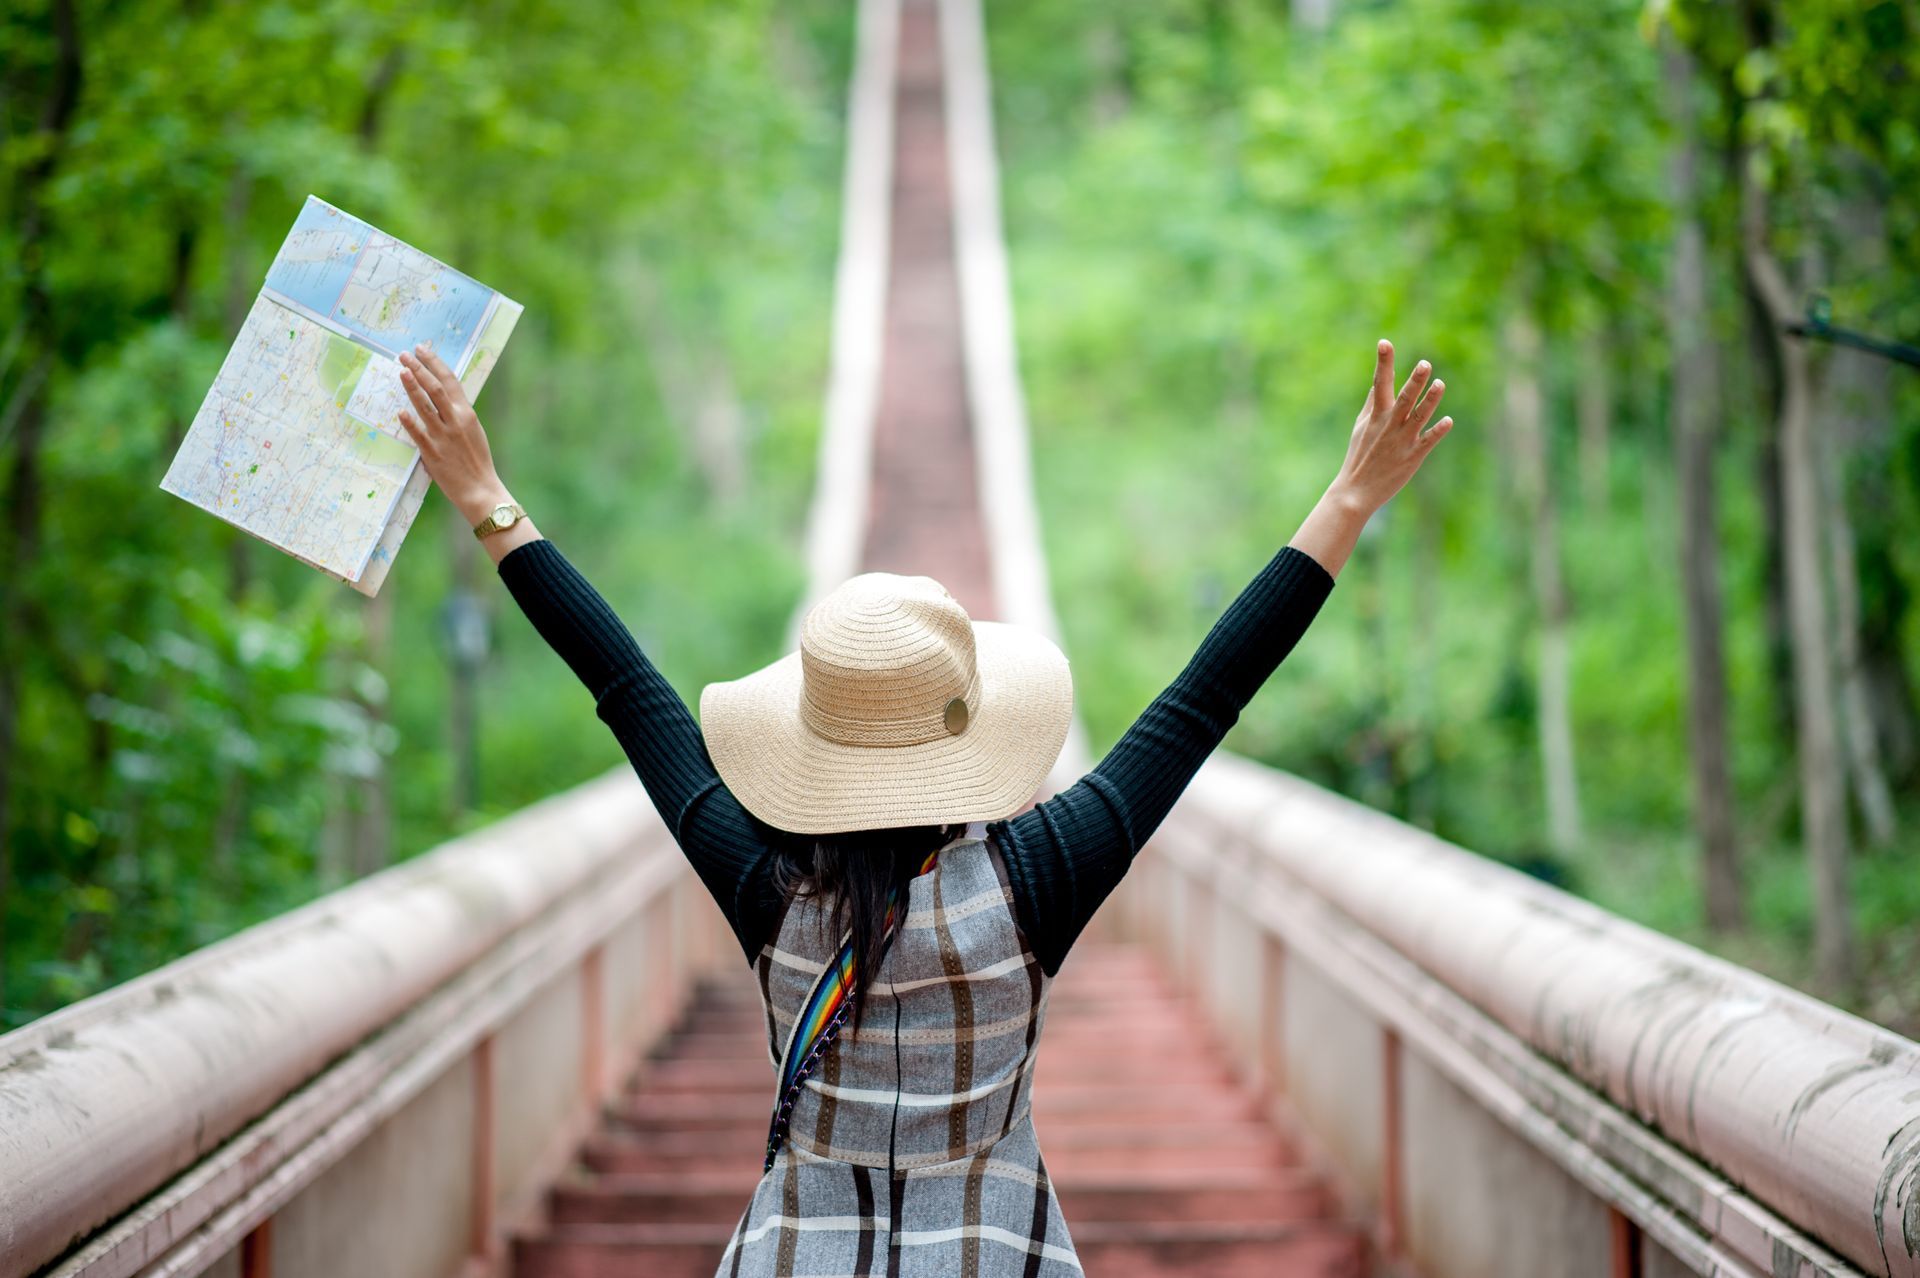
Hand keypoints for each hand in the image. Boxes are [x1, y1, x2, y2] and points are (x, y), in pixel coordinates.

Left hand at [395, 344, 511, 523]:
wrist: (480, 489)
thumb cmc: (477, 460)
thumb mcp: (473, 430)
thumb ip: (458, 414)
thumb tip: (443, 397)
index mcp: (467, 413)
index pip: (449, 380)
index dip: (434, 363)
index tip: (422, 349)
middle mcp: (455, 421)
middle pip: (434, 387)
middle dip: (419, 368)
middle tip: (405, 354)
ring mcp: (442, 436)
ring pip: (425, 405)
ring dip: (411, 386)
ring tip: (401, 371)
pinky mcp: (432, 452)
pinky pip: (418, 434)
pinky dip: (409, 421)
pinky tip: (400, 411)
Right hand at [1332, 339, 1452, 513]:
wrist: (1356, 491)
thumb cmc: (1359, 456)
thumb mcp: (1361, 426)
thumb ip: (1372, 402)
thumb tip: (1377, 380)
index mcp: (1376, 415)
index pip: (1379, 383)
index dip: (1383, 363)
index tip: (1385, 343)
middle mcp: (1389, 425)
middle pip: (1404, 399)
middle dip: (1414, 381)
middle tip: (1425, 364)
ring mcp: (1402, 441)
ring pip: (1419, 416)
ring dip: (1430, 401)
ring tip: (1440, 384)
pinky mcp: (1413, 457)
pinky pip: (1427, 442)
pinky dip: (1437, 432)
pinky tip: (1448, 421)